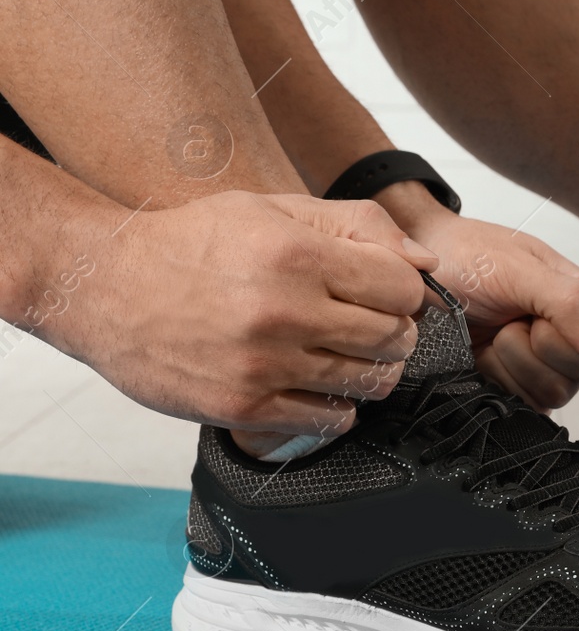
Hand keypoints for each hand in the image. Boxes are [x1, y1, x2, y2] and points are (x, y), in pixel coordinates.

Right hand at [53, 191, 436, 434]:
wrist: (101, 284)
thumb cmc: (191, 243)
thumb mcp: (273, 209)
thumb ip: (357, 226)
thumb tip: (425, 263)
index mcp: (297, 256)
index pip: (404, 288)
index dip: (405, 291)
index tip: (386, 293)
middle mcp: (283, 312)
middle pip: (394, 338)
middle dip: (394, 332)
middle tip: (369, 326)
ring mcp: (264, 365)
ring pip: (370, 383)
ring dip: (370, 371)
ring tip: (343, 354)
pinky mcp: (243, 407)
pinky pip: (330, 421)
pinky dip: (336, 407)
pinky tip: (316, 384)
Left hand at [378, 183, 578, 410]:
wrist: (417, 268)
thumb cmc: (467, 255)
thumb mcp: (521, 269)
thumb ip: (572, 306)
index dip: (565, 349)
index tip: (532, 321)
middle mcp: (569, 339)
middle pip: (572, 384)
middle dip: (529, 354)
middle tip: (505, 321)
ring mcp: (539, 365)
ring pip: (544, 397)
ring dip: (507, 366)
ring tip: (490, 334)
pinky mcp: (511, 383)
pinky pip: (518, 406)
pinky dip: (494, 381)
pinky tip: (481, 354)